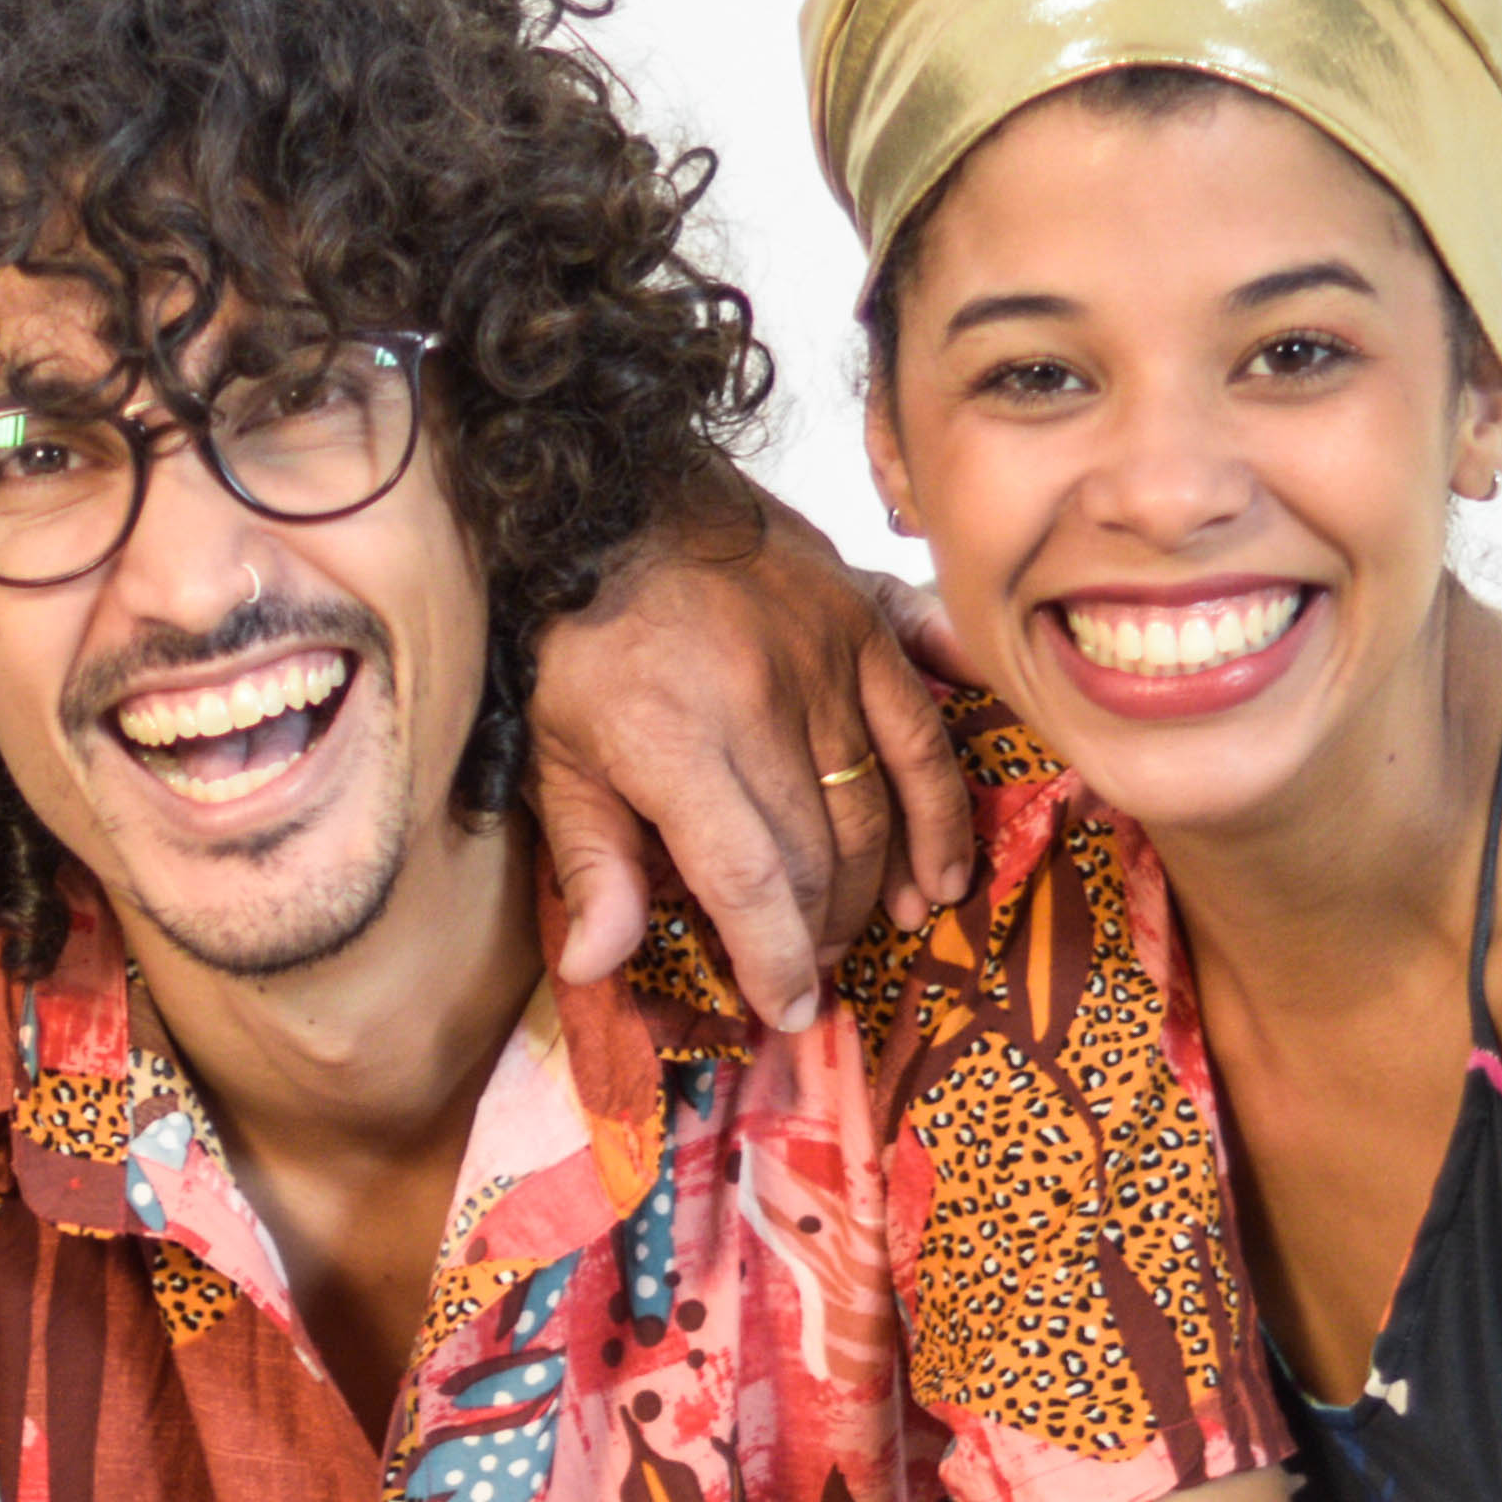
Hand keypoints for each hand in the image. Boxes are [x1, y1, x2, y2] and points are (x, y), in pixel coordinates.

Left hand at [528, 478, 970, 1024]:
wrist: (621, 493)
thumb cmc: (580, 637)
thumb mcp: (556, 751)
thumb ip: (590, 861)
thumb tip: (602, 965)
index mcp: (673, 744)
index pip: (748, 878)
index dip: (775, 956)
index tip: (788, 1007)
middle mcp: (758, 706)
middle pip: (817, 854)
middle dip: (821, 930)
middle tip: (814, 966)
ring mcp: (823, 661)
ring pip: (876, 806)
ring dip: (884, 885)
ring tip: (880, 927)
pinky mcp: (864, 624)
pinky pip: (924, 730)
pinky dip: (942, 808)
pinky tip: (944, 868)